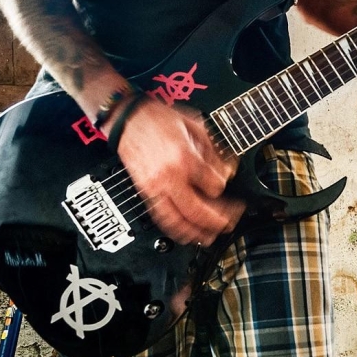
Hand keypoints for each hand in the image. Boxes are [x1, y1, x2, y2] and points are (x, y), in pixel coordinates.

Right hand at [107, 99, 245, 244]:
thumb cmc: (158, 119)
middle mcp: (170, 177)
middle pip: (198, 211)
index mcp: (185, 158)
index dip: (224, 187)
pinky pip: (161, 218)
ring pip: (178, 221)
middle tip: (229, 223)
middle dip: (217, 222)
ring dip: (196, 233)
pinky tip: (185, 233)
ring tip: (209, 237)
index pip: (214, 186)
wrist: (128, 119)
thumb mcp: (195, 126)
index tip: (226, 184)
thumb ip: (213, 152)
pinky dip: (175, 229)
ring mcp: (154, 187)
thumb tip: (226, 170)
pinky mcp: (144, 192)